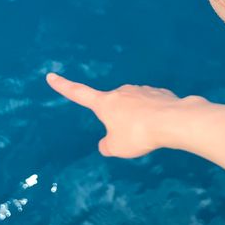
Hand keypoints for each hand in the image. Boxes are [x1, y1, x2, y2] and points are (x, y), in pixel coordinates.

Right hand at [45, 72, 203, 157]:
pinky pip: (153, 106)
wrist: (173, 121)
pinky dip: (155, 116)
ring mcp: (142, 90)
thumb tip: (106, 144)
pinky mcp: (160, 93)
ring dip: (139, 118)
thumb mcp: (117, 148)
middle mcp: (122, 92)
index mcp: (105, 103)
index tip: (51, 76)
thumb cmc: (138, 134)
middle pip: (114, 106)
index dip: (63, 86)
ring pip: (135, 106)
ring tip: (150, 134)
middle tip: (131, 138)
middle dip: (120, 120)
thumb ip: (108, 145)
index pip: (78, 93)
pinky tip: (163, 127)